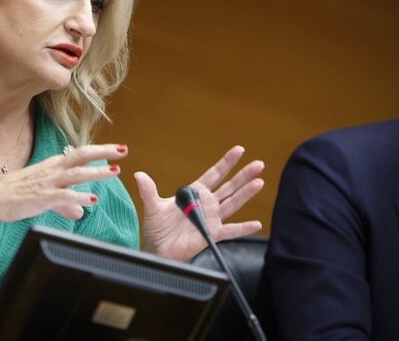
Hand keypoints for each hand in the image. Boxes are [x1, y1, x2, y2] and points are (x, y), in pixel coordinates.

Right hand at [0, 143, 127, 223]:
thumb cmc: (15, 194)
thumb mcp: (44, 196)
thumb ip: (65, 204)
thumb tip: (81, 212)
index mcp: (53, 165)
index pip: (80, 154)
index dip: (100, 151)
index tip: (118, 149)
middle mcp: (53, 170)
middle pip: (82, 156)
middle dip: (104, 152)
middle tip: (124, 150)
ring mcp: (48, 182)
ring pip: (77, 174)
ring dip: (97, 172)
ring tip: (115, 172)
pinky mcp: (42, 197)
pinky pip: (64, 196)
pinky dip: (80, 197)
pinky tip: (93, 200)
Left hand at [135, 146, 264, 261]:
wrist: (158, 249)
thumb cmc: (157, 228)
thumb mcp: (152, 206)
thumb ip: (148, 190)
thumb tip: (138, 174)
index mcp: (194, 193)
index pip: (214, 174)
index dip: (226, 163)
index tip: (239, 150)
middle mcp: (207, 204)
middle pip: (229, 186)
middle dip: (243, 175)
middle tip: (258, 164)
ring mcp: (211, 218)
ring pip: (233, 203)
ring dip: (246, 194)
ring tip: (259, 182)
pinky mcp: (211, 234)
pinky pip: (230, 231)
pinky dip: (243, 228)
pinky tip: (256, 224)